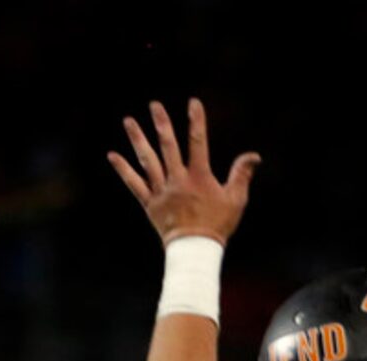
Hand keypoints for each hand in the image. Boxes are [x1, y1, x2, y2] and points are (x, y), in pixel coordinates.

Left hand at [108, 99, 258, 245]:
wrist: (196, 251)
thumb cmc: (218, 226)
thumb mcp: (236, 201)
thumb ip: (242, 175)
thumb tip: (254, 156)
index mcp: (199, 178)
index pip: (198, 143)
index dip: (197, 122)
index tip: (193, 103)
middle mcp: (178, 180)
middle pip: (168, 146)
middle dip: (162, 124)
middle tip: (154, 105)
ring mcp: (162, 191)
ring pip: (148, 160)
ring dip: (138, 139)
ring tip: (128, 121)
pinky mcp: (151, 203)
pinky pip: (135, 184)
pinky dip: (124, 170)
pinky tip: (113, 155)